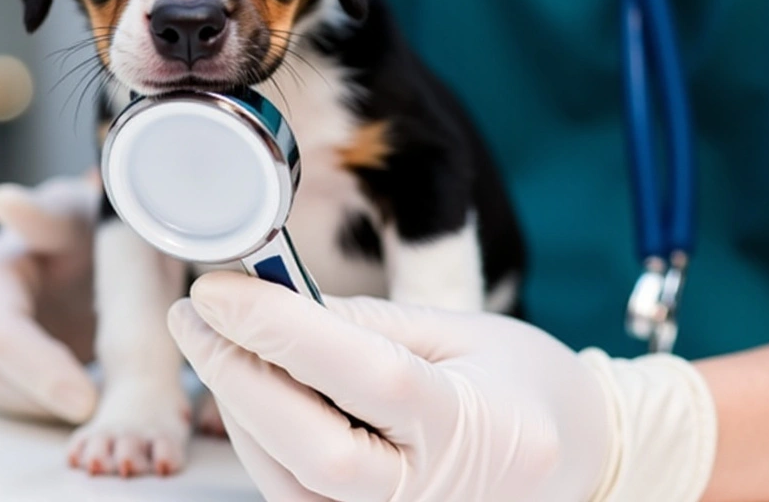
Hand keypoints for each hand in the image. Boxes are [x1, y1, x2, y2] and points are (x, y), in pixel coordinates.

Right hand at [0, 173, 100, 423]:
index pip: (2, 339)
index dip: (42, 375)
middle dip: (50, 399)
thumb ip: (45, 216)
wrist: (92, 245)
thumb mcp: (75, 212)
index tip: (87, 400)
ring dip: (52, 409)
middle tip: (108, 411)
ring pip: (6, 398)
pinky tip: (95, 397)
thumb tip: (4, 201)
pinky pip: (21, 404)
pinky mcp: (2, 370)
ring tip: (107, 401)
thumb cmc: (86, 225)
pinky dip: (54, 408)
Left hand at [167, 272, 613, 501]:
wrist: (573, 458)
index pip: (366, 375)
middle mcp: (435, 492)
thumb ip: (367, 324)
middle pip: (312, 448)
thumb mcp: (462, 330)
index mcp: (471, 422)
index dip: (283, 330)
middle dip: (238, 376)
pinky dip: (261, 440)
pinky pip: (294, 495)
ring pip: (289, 480)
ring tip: (213, 340)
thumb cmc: (523, 384)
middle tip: (195, 313)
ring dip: (237, 406)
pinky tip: (251, 389)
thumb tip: (273, 306)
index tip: (221, 287)